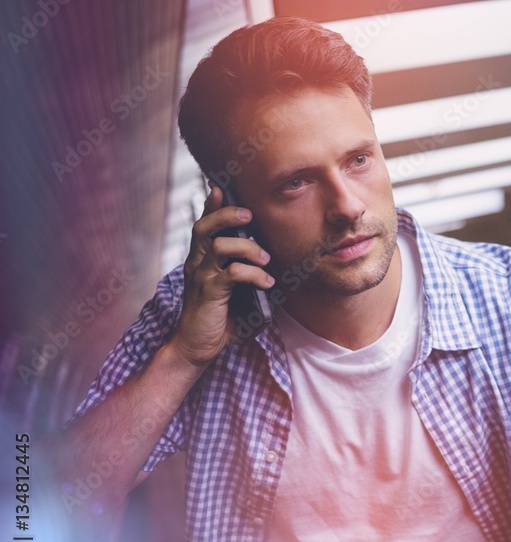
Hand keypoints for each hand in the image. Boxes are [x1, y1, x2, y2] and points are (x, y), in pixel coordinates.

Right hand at [172, 186, 271, 366]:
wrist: (197, 347)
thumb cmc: (220, 318)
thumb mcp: (236, 291)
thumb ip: (248, 272)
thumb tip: (275, 260)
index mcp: (202, 259)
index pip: (204, 225)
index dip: (212, 205)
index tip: (221, 186)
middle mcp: (197, 263)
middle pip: (205, 227)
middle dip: (227, 214)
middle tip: (249, 214)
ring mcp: (201, 277)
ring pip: (218, 245)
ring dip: (247, 247)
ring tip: (266, 258)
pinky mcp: (209, 293)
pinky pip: (231, 274)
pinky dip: (253, 274)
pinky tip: (266, 282)